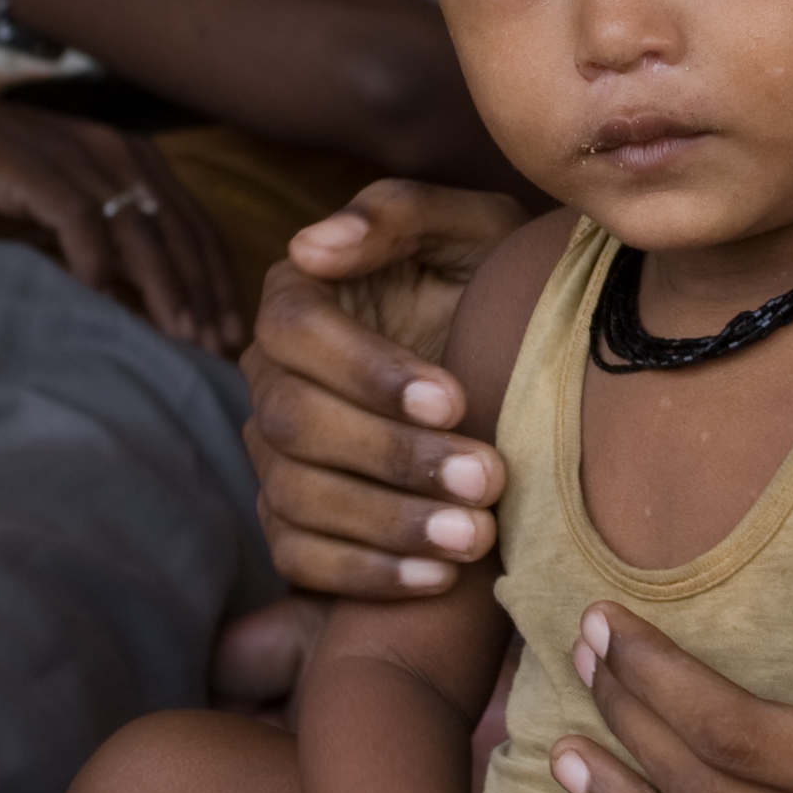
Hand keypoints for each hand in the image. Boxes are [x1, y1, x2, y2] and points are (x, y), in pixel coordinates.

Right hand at [0, 73, 242, 350]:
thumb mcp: (65, 198)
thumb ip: (108, 231)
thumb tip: (145, 291)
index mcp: (135, 156)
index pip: (194, 225)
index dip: (217, 279)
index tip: (230, 330)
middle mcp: (119, 152)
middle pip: (179, 232)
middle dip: (203, 293)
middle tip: (217, 347)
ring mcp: (79, 159)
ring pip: (141, 232)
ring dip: (164, 288)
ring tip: (177, 337)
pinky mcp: (37, 171)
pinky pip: (80, 221)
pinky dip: (95, 263)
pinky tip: (103, 303)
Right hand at [241, 179, 523, 597]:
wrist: (521, 365)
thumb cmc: (491, 282)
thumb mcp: (472, 230)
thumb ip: (398, 214)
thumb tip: (310, 246)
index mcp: (298, 299)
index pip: (297, 332)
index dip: (368, 371)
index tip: (452, 399)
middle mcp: (270, 377)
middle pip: (296, 424)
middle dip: (394, 457)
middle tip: (487, 479)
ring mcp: (274, 455)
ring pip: (298, 497)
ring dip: (388, 523)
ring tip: (476, 536)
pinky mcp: (293, 520)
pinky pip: (300, 558)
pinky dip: (365, 575)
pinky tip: (438, 577)